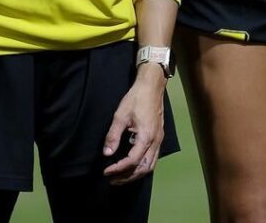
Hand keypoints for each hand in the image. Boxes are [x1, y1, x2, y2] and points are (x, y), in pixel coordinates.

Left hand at [101, 66, 166, 184]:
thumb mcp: (121, 115)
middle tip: (112, 179)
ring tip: (121, 176)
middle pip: (143, 168)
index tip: (106, 171)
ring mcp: (159, 140)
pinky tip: (133, 166)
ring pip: (150, 166)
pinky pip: (153, 159)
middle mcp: (155, 142)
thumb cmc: (136, 98)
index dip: (118, 169)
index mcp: (146, 137)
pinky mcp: (159, 137)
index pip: (132, 161)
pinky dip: (142, 167)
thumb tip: (106, 153)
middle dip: (127, 177)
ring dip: (135, 174)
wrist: (152, 86)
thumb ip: (113, 135)